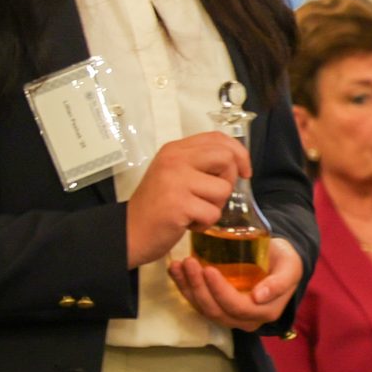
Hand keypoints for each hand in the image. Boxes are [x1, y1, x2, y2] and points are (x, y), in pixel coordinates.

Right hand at [126, 132, 248, 267]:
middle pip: (226, 158)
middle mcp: (175, 160)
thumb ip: (198, 162)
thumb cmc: (155, 206)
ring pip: (223, 189)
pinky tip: (186, 223)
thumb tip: (236, 162)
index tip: (243, 171)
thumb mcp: (173, 173)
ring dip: (214, 207)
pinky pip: (212, 213)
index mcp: (175, 149)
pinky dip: (204, 224)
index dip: (238, 153)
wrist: (128, 233)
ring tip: (194, 211)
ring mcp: (176, 181)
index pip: (218, 138)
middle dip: (229, 181)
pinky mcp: (179, 205)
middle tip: (213, 196)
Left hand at [168, 237, 301, 329]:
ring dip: (188, 288)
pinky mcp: (217, 306)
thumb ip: (280, 282)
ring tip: (179, 265)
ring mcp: (229, 314)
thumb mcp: (290, 267)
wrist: (278, 261)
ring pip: (203, 308)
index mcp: (264, 312)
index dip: (220, 291)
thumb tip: (259, 297)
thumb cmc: (285, 261)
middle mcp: (245, 319)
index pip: (236, 307)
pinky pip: (198, 301)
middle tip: (190, 263)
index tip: (208, 269)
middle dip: (199, 288)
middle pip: (216, 310)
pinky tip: (175, 270)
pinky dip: (184, 286)